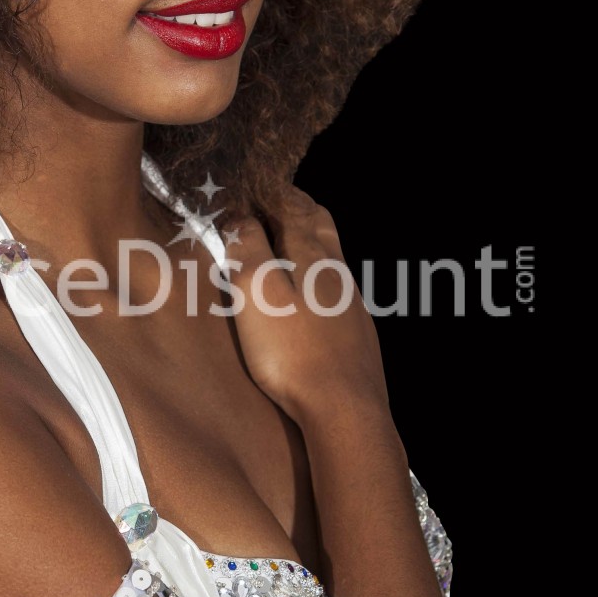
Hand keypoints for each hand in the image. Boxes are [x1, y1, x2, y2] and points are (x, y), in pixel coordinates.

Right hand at [224, 187, 389, 427]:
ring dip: (308, 242)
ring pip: (332, 257)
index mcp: (312, 254)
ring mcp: (352, 305)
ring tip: (284, 245)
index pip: (292, 206)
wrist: (346, 410)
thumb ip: (247, 249)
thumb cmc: (294, 351)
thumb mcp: (255, 292)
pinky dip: (317, 278)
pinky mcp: (356, 335)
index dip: (268, 192)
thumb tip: (241, 217)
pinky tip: (307, 300)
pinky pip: (336, 292)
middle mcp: (338, 272)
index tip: (247, 186)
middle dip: (296, 208)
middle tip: (271, 204)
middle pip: (320, 224)